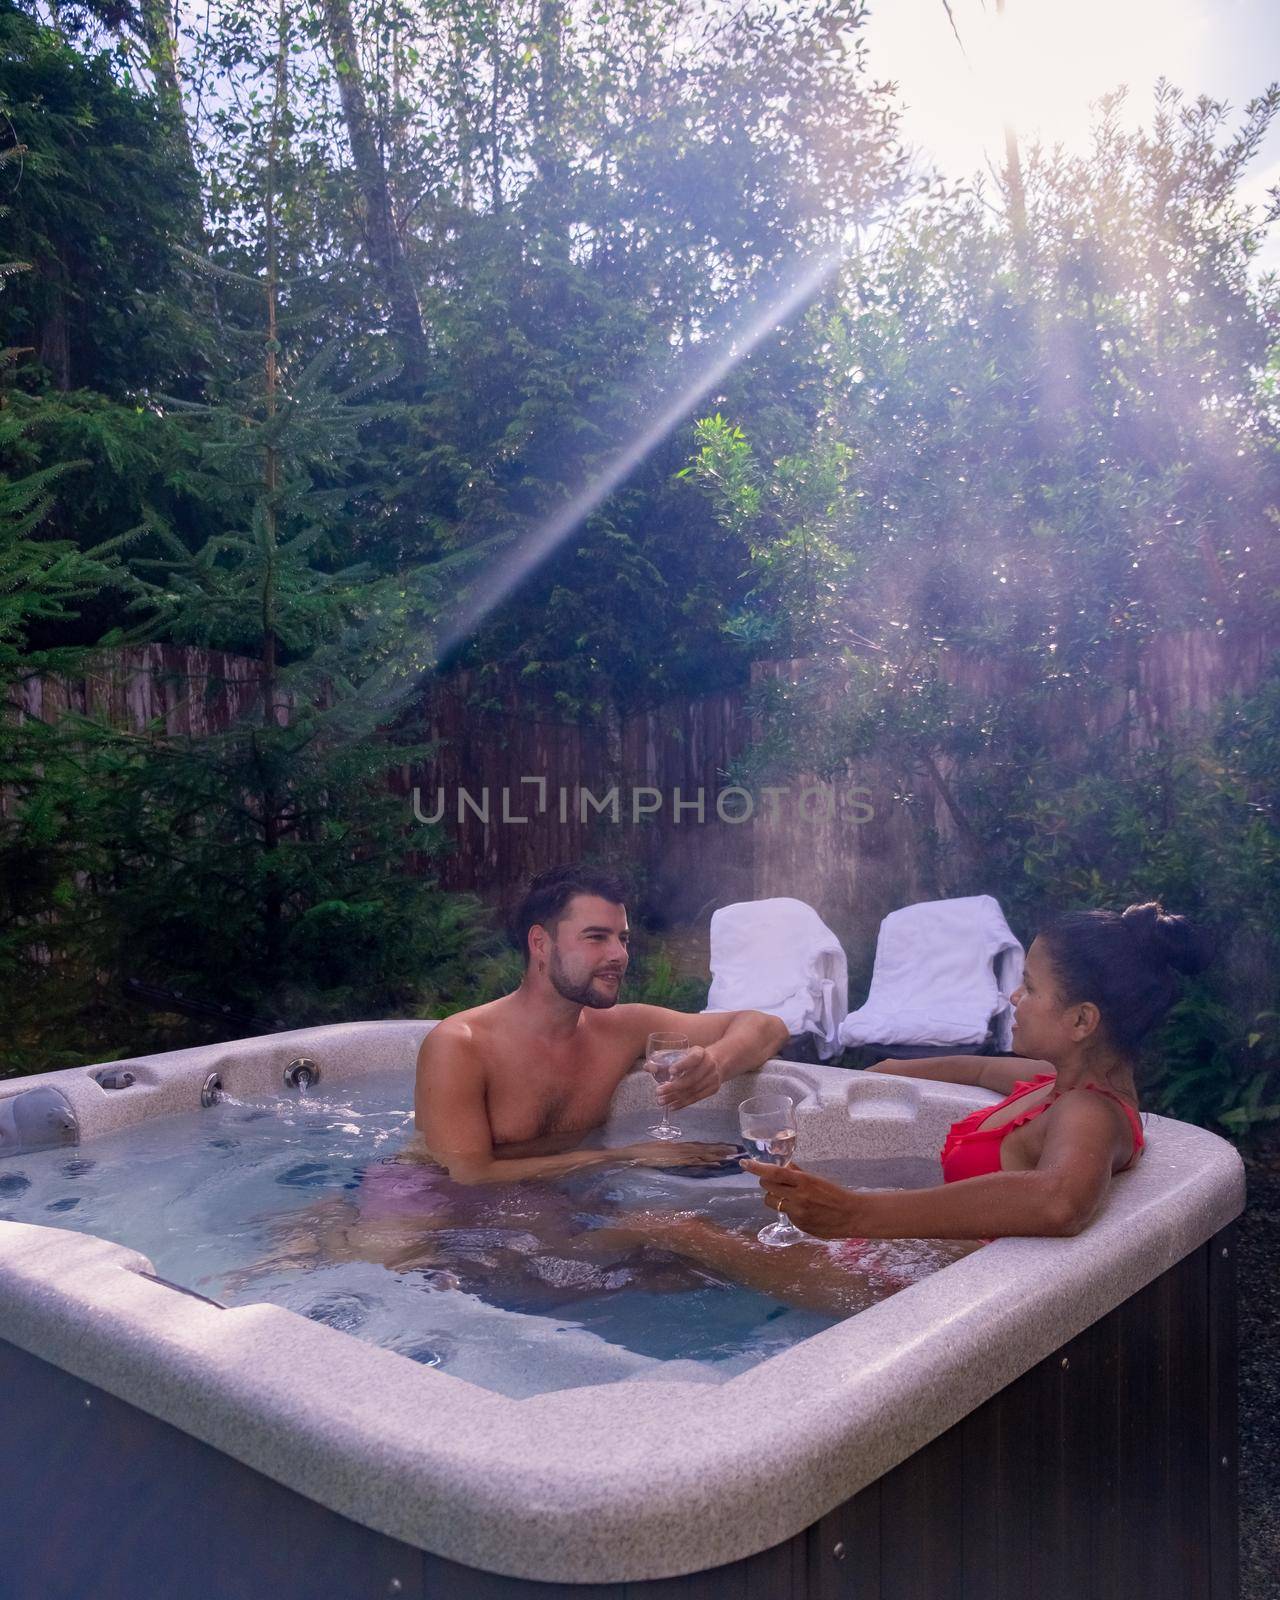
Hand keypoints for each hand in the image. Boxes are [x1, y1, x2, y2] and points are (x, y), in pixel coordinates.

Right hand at [620, 1139, 738, 1168]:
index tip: (726, 1147)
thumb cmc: (644, 1151)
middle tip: (737, 1150)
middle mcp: (682, 1148)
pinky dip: (708, 1163)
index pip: (700, 1145)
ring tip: (732, 1156)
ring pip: (704, 1154)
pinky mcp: (678, 1161)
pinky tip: (718, 1164)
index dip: (714, 1146)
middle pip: (706, 1148)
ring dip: (719, 1155)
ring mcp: (680, 1154)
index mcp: (679, 1145)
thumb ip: (670, 1149)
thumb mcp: (660, 1148)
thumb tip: (676, 1149)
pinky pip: (696, 1162)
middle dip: (721, 1149)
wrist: (634, 1153)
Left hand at [655, 1045, 721, 1110]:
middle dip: (673, 1087)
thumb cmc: (694, 1058)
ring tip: (661, 1101)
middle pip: (691, 1079)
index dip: (682, 1065)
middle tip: (658, 1091)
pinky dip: (683, 1103)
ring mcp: (713, 1078)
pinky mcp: (713, 1089)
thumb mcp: (682, 1054)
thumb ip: (664, 1060)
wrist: (717, 1062)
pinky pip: (696, 1098)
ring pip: (693, 1090)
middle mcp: (709, 1065)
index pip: (693, 1058)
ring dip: (675, 1097)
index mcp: (700, 1053)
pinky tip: (672, 1106)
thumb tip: (647, 1067)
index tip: (670, 1071)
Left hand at [739, 1159, 863, 1238]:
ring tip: (788, 1196)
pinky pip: (784, 1214)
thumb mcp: (816, 1179)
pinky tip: (802, 1210)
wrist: (851, 1215)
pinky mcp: (798, 1225)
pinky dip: (788, 1210)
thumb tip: (781, 1166)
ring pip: (771, 1202)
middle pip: (767, 1187)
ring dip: (774, 1197)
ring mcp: (797, 1213)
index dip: (757, 1168)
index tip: (745, 1164)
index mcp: (804, 1182)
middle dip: (767, 1182)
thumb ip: (796, 1173)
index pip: (774, 1173)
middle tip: (776, 1182)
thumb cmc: (835, 1194)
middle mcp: (798, 1197)